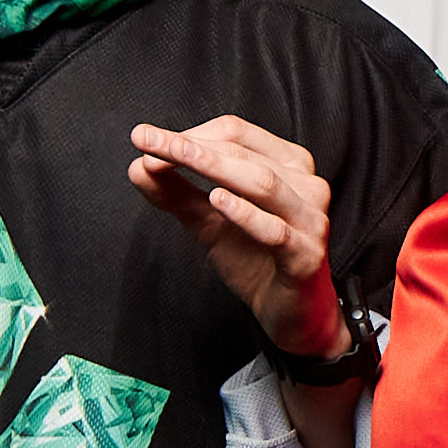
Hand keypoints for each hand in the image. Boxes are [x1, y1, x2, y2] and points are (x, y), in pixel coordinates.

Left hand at [125, 116, 349, 362]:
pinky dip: (245, 213)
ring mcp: (310, 219)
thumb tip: (138, 165)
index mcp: (287, 164)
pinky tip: (217, 200)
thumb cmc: (257, 258)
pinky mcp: (306, 255)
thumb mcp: (210, 221)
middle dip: (192, 147)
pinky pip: (275, 230)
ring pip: (263, 183)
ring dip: (214, 169)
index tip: (146, 140)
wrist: (291, 314)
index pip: (235, 133)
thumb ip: (177, 193)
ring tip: (175, 159)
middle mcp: (305, 185)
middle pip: (244, 153)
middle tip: (147, 143)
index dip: (190, 133)